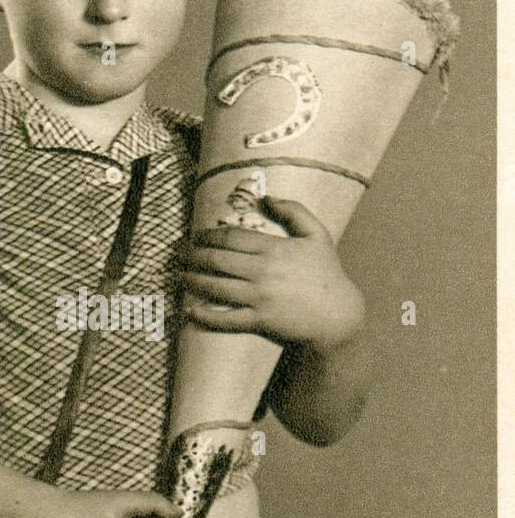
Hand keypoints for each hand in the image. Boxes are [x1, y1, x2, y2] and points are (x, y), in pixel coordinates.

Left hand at [178, 196, 365, 351]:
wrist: (338, 314)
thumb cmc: (328, 273)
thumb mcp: (317, 234)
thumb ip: (294, 211)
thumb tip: (266, 197)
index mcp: (274, 249)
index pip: (231, 238)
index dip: (208, 236)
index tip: (196, 236)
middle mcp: (262, 271)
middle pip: (217, 260)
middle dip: (193, 256)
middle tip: (179, 255)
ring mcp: (259, 297)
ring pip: (216, 287)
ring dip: (193, 281)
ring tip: (179, 276)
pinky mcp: (259, 320)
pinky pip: (226, 318)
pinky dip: (205, 315)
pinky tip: (190, 311)